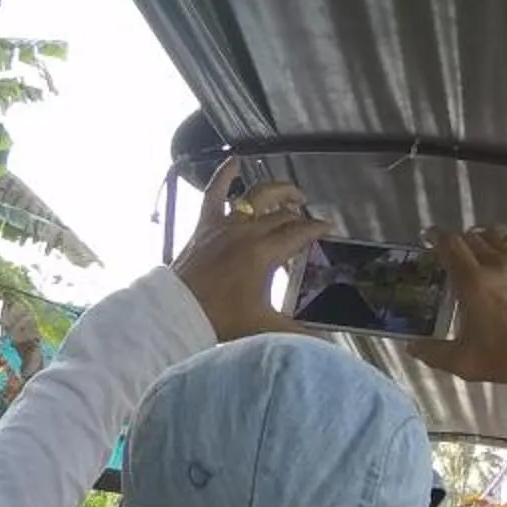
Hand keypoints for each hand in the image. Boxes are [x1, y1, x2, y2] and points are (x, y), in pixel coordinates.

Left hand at [173, 158, 334, 340]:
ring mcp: (224, 225)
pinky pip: (214, 192)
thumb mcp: (264, 326)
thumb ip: (298, 333)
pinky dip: (224, 174)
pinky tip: (234, 161)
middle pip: (283, 215)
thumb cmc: (220, 318)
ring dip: (277, 191)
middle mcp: (246, 233)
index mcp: (264, 253)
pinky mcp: (205, 225)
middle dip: (300, 214)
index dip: (317, 228)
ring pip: (256, 197)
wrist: (177, 312)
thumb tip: (326, 344)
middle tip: (310, 218)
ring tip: (290, 193)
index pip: (300, 232)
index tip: (328, 229)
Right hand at [413, 226, 506, 387]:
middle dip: (459, 241)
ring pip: (501, 233)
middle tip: (456, 253)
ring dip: (487, 236)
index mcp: (474, 283)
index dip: (436, 237)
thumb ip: (433, 353)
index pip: (449, 244)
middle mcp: (498, 264)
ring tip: (485, 249)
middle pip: (472, 236)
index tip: (429, 238)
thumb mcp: (464, 362)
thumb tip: (411, 347)